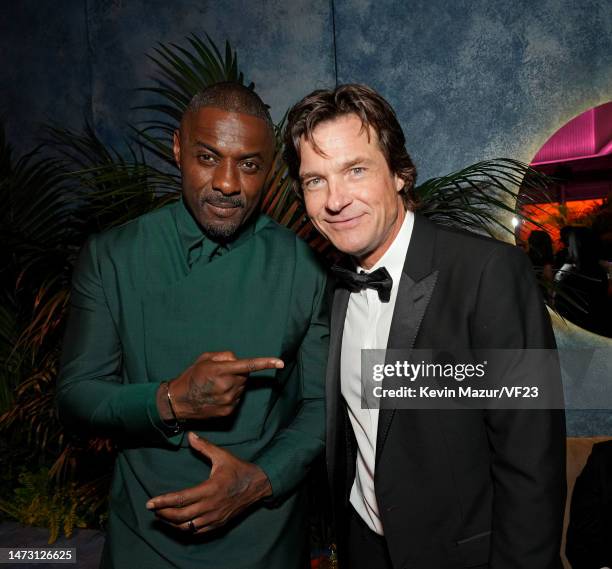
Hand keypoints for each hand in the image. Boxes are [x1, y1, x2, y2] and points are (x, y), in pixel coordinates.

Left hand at [146, 432, 271, 533]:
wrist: (257, 485)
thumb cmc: (238, 469)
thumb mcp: (222, 455)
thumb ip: (204, 446)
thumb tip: (190, 435)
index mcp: (210, 489)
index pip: (181, 499)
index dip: (163, 502)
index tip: (150, 503)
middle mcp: (211, 506)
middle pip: (180, 516)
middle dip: (163, 514)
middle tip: (153, 509)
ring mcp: (214, 517)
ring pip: (187, 527)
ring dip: (171, 523)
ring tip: (162, 516)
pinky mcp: (218, 523)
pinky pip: (197, 531)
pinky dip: (185, 529)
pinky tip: (178, 523)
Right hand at [157, 351, 283, 420]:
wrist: (178, 402)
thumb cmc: (191, 376)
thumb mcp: (204, 358)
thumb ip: (224, 355)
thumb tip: (237, 360)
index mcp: (221, 370)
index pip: (248, 365)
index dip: (266, 363)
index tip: (280, 363)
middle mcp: (227, 386)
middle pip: (244, 375)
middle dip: (237, 373)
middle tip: (220, 374)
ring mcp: (228, 400)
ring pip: (241, 387)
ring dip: (234, 384)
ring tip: (215, 386)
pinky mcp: (228, 410)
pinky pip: (237, 398)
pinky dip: (231, 394)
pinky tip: (216, 395)